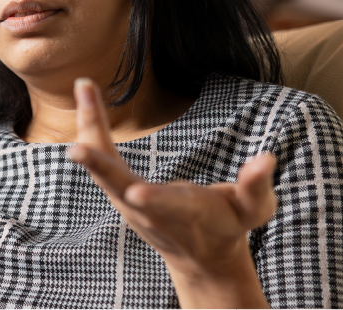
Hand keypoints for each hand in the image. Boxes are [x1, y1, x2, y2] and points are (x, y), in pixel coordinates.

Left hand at [66, 78, 274, 308]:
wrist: (201, 255)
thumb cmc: (230, 225)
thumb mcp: (254, 210)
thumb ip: (257, 186)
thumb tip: (266, 158)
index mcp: (186, 213)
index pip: (168, 208)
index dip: (154, 201)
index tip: (135, 194)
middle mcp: (149, 209)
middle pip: (120, 188)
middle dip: (100, 168)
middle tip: (76, 149)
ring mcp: (129, 202)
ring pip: (103, 168)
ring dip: (91, 130)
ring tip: (84, 89)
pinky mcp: (119, 190)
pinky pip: (100, 157)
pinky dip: (91, 128)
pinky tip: (86, 95)